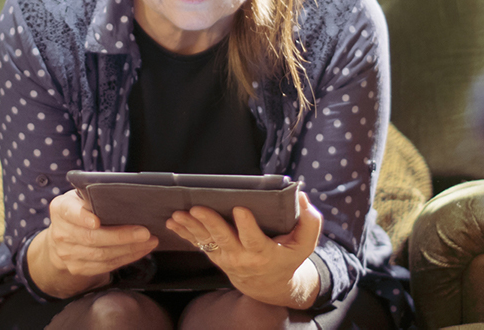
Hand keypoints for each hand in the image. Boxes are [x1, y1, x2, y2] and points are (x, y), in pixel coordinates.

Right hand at [28, 189, 158, 297]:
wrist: (62, 236)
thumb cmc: (79, 209)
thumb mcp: (81, 196)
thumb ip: (95, 195)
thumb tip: (128, 195)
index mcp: (60, 209)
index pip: (70, 212)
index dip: (83, 217)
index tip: (97, 221)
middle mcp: (61, 233)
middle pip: (92, 238)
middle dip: (121, 236)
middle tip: (145, 232)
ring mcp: (67, 254)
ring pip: (101, 255)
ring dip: (129, 249)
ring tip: (149, 241)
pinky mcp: (77, 268)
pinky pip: (104, 266)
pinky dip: (126, 258)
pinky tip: (140, 250)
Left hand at [166, 191, 322, 307]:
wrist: (268, 285)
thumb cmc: (287, 257)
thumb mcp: (305, 244)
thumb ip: (310, 222)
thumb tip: (303, 198)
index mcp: (265, 252)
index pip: (254, 239)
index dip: (247, 225)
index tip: (240, 208)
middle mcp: (242, 256)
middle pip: (224, 238)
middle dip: (210, 222)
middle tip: (198, 208)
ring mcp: (226, 257)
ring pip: (207, 241)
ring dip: (191, 227)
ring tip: (178, 214)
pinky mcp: (216, 255)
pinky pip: (199, 243)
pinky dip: (185, 233)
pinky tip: (173, 222)